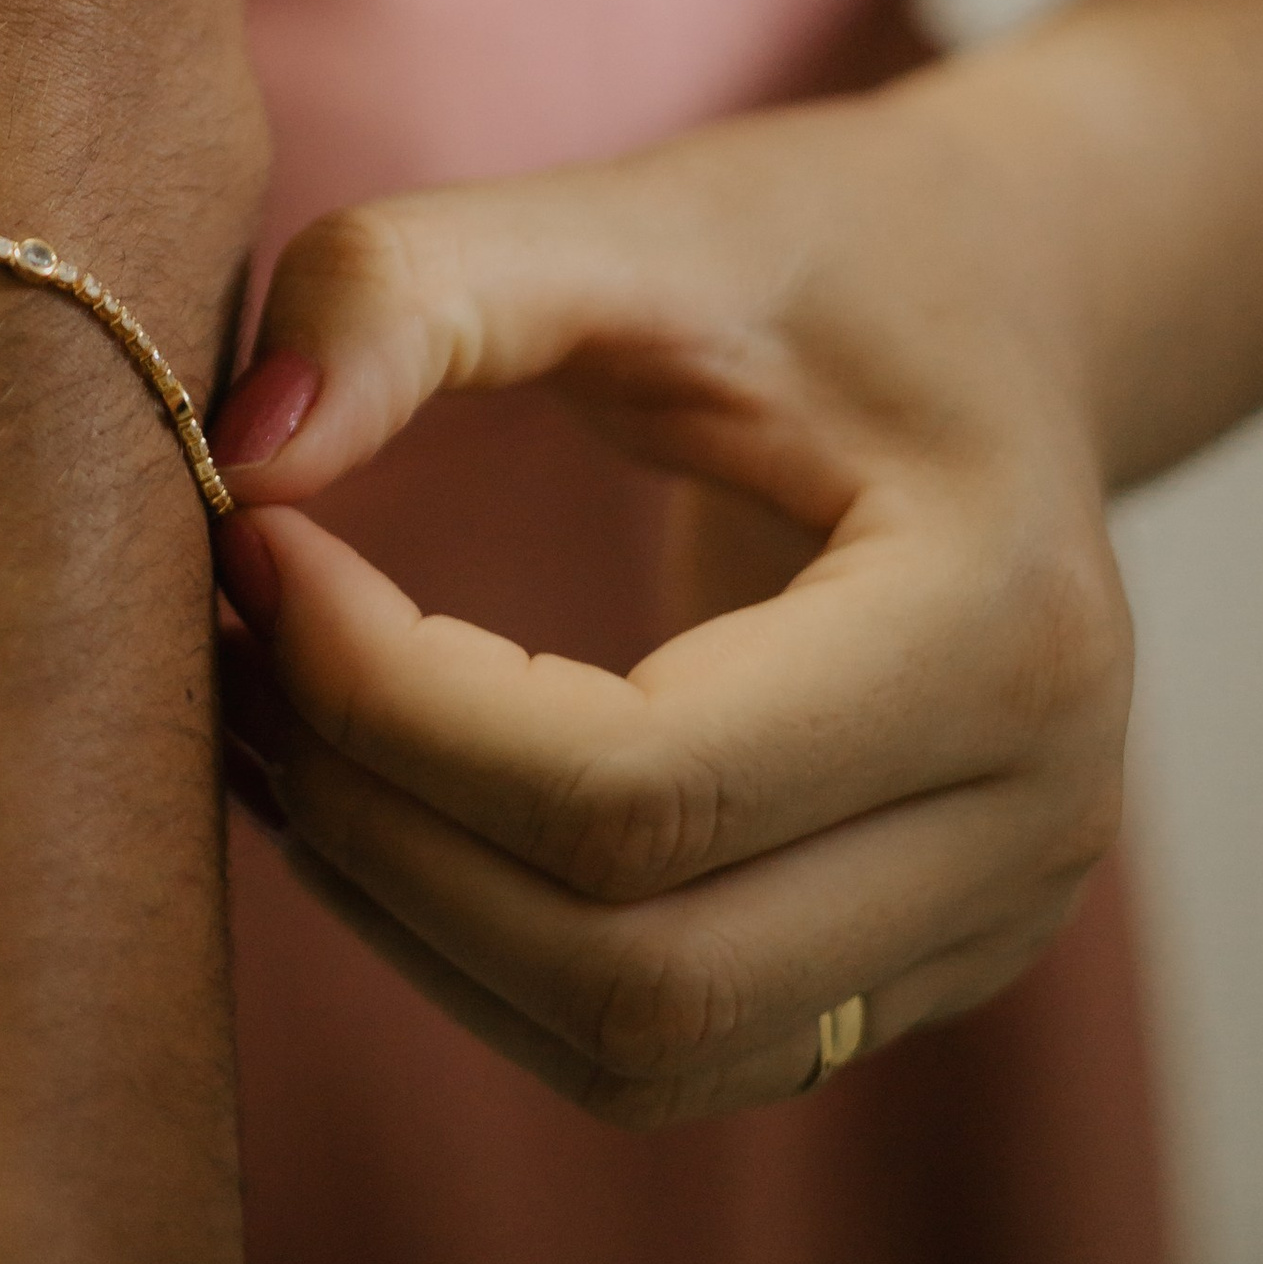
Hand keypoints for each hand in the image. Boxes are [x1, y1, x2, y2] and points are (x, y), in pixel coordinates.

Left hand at [210, 80, 1131, 1124]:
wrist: (1001, 314)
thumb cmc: (821, 254)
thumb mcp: (634, 215)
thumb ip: (416, 287)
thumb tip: (239, 451)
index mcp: (1000, 631)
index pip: (644, 786)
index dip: (395, 698)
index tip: (254, 545)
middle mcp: (1027, 823)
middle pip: (632, 963)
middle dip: (378, 824)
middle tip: (235, 651)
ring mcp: (980, 926)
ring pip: (631, 1046)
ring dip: (406, 909)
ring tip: (277, 724)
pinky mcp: (899, 973)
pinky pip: (649, 1048)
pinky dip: (472, 950)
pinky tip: (373, 795)